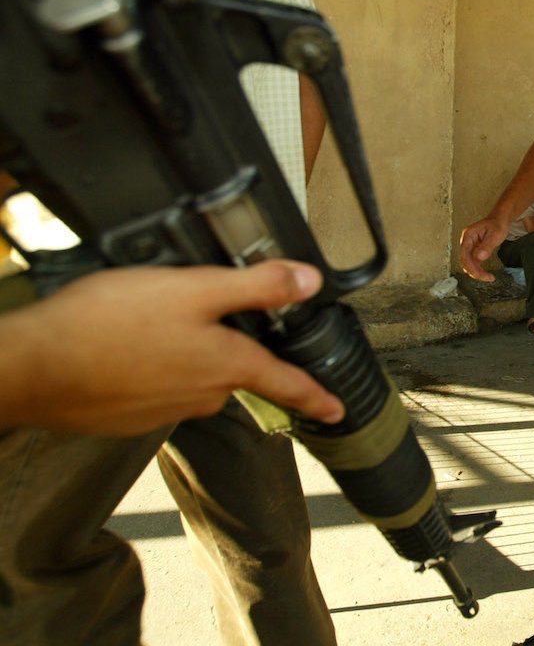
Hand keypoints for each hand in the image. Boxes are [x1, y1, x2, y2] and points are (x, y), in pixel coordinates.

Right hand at [0, 261, 343, 435]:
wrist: (31, 368)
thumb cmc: (107, 325)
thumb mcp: (193, 290)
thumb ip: (256, 286)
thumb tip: (310, 281)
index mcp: (226, 366)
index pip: (287, 384)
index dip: (316, 396)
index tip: (337, 411)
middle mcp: (202, 396)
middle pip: (234, 372)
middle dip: (230, 351)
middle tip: (206, 322)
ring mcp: (163, 411)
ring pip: (193, 379)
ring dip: (184, 357)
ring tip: (154, 326)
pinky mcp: (127, 416)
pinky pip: (155, 388)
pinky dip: (149, 368)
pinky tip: (126, 346)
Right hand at [459, 216, 507, 281]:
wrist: (499, 220)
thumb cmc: (497, 224)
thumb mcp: (495, 235)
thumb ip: (487, 246)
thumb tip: (479, 258)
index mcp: (468, 235)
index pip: (465, 254)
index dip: (471, 266)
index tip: (480, 275)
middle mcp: (466, 241)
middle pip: (465, 261)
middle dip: (474, 272)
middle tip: (487, 278)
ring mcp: (470, 246)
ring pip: (468, 263)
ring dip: (477, 272)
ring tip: (489, 277)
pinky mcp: (474, 251)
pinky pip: (473, 262)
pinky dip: (479, 269)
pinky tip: (486, 274)